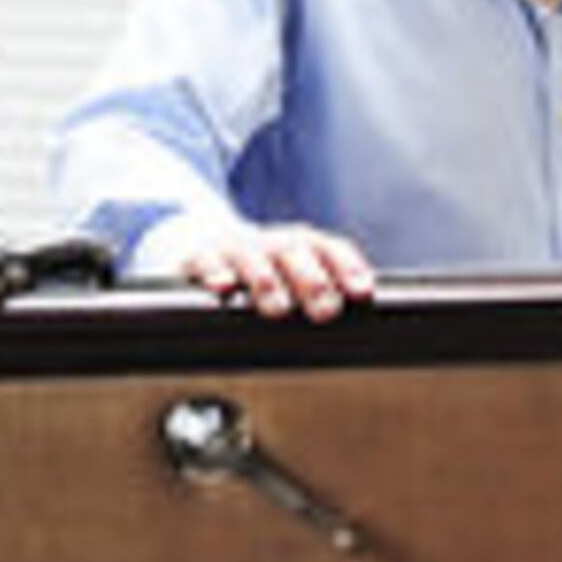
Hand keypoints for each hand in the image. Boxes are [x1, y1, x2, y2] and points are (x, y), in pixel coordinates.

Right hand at [181, 220, 378, 321]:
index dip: (348, 267)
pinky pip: (207, 261)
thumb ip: (325, 292)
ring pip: (254, 259)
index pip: (329, 249)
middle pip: (296, 252)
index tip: (361, 292)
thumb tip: (362, 319)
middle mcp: (271, 244)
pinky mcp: (200, 257)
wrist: (202, 242)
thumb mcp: (294, 275)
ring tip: (278, 308)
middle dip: (313, 281)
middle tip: (325, 312)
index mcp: (300, 247)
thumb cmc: (263, 270)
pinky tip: (223, 287)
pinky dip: (216, 272)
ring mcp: (236, 249)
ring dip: (268, 282)